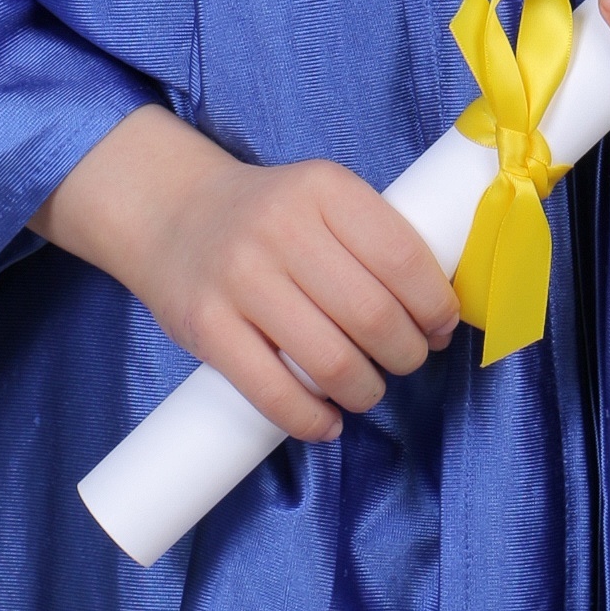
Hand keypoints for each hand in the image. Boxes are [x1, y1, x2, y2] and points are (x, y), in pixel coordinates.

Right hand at [34, 106, 460, 443]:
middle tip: (405, 361)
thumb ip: (372, 239)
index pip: (403, 258)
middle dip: (406, 355)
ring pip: (330, 361)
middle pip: (374, 316)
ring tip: (366, 390)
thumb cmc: (267, 216)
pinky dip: (311, 420)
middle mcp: (282, 228)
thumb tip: (438, 313)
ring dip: (364, 391)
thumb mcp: (322, 198)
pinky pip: (273, 392)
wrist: (171, 211)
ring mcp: (240, 278)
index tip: (438, 328)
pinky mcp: (206, 326)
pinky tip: (326, 421)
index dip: (435, 307)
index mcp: (324, 189)